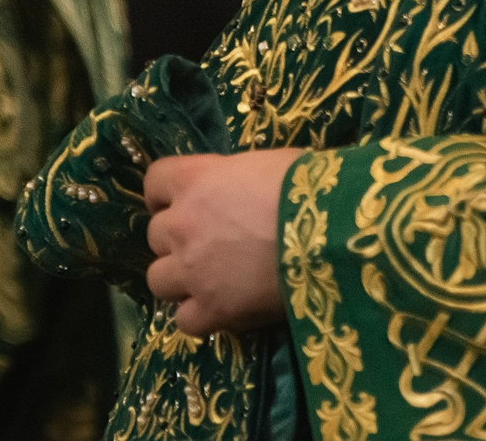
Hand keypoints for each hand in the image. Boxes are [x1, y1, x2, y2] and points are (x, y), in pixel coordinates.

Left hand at [144, 149, 303, 337]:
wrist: (330, 233)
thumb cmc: (305, 187)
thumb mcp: (263, 165)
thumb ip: (235, 180)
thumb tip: (242, 189)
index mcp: (194, 179)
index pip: (154, 182)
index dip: (166, 196)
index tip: (185, 203)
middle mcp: (181, 224)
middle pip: (155, 235)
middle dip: (178, 240)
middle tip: (210, 245)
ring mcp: (190, 270)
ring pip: (158, 280)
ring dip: (180, 280)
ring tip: (211, 282)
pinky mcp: (210, 309)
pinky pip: (184, 320)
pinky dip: (200, 317)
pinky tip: (223, 311)